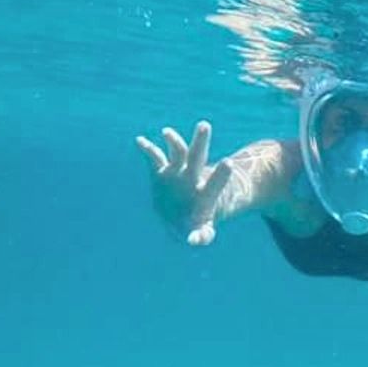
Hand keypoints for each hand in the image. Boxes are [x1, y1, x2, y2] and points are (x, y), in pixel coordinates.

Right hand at [134, 121, 227, 245]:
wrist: (185, 215)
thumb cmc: (198, 224)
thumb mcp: (203, 232)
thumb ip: (201, 235)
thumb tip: (194, 241)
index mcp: (206, 193)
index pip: (215, 183)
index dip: (221, 175)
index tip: (228, 162)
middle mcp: (193, 178)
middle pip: (197, 157)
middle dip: (200, 142)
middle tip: (204, 125)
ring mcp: (177, 173)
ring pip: (177, 152)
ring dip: (173, 141)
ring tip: (167, 132)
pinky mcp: (161, 173)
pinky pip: (154, 158)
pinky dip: (147, 149)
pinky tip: (139, 140)